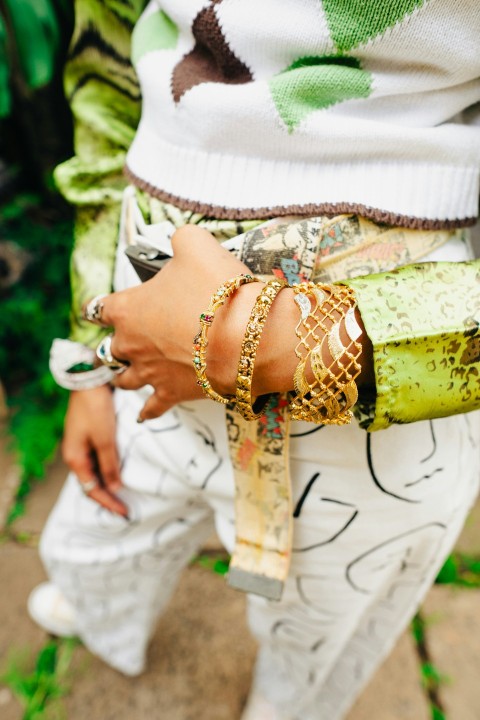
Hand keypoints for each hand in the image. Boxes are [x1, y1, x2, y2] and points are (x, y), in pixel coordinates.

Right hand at [62, 386, 128, 517]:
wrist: (89, 380)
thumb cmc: (96, 409)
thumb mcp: (105, 439)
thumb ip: (110, 465)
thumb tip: (115, 488)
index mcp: (75, 458)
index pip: (92, 490)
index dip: (109, 504)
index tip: (126, 514)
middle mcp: (75, 455)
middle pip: (92, 484)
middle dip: (108, 498)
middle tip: (127, 510)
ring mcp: (81, 445)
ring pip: (95, 473)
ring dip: (109, 485)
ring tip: (125, 496)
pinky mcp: (89, 436)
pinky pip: (98, 460)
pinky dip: (108, 470)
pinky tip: (119, 472)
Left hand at [98, 225, 372, 419]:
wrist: (248, 335)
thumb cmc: (218, 288)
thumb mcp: (195, 244)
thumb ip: (180, 240)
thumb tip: (179, 243)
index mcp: (127, 308)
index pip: (99, 308)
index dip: (102, 306)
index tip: (104, 308)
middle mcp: (131, 344)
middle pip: (111, 347)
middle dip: (117, 342)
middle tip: (128, 338)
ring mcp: (150, 373)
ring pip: (124, 378)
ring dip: (125, 373)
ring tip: (127, 373)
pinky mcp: (173, 394)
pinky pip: (152, 408)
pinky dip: (147, 411)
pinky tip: (144, 413)